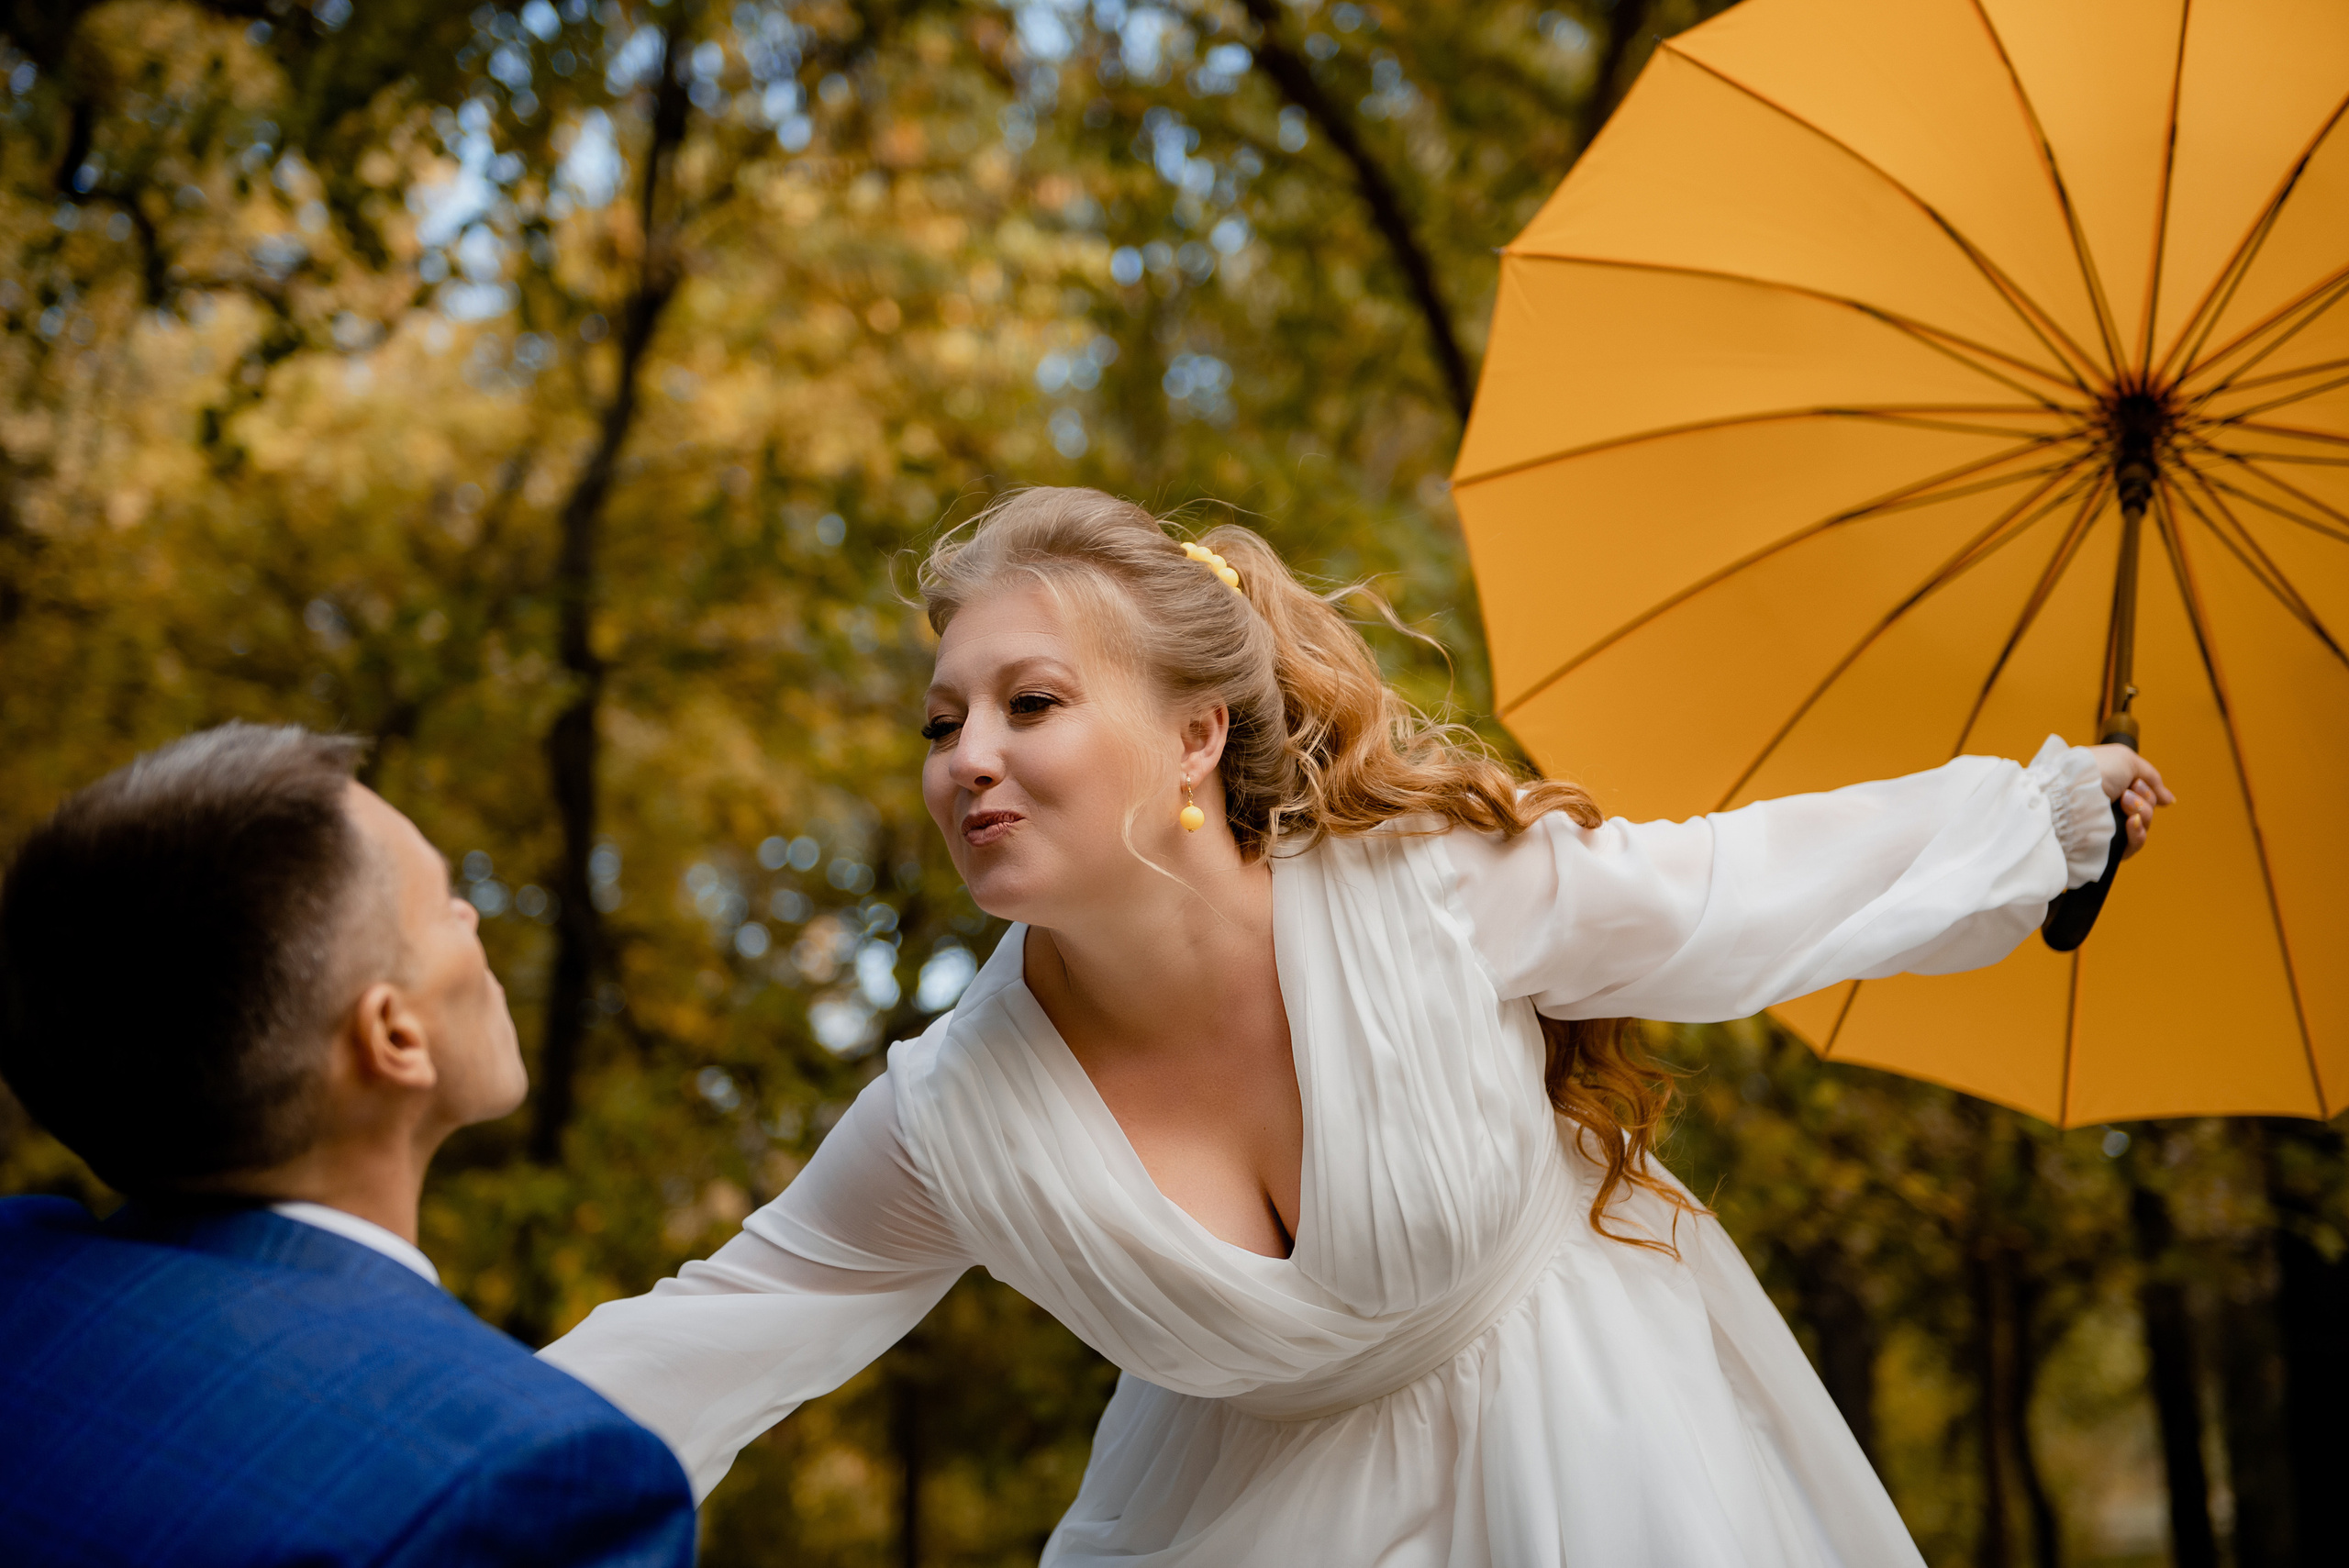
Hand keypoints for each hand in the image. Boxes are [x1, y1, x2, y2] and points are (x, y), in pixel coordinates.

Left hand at [2085, 744, 2174, 859]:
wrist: (2072, 793)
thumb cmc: (2096, 770)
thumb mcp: (2128, 760)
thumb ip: (2152, 778)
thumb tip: (2168, 799)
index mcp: (2112, 786)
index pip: (2143, 794)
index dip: (2148, 790)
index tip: (2137, 783)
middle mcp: (2110, 806)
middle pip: (2147, 809)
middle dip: (2145, 800)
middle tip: (2127, 794)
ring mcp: (2109, 826)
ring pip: (2144, 826)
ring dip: (2142, 813)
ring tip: (2125, 805)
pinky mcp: (2108, 845)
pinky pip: (2136, 844)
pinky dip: (2138, 833)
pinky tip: (2131, 823)